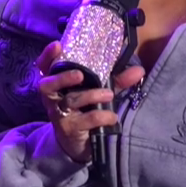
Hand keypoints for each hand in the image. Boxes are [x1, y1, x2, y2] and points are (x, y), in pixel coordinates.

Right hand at [35, 41, 145, 164]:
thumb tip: (139, 70)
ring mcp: (59, 113)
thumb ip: (117, 81)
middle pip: (48, 84)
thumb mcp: (99, 91)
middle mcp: (53, 96)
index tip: (58, 45)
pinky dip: (99, 116)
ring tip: (109, 94)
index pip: (45, 65)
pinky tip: (112, 116)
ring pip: (70, 101)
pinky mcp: (69, 129)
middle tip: (79, 74)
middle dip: (63, 78)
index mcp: (57, 81)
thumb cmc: (85, 108)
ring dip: (90, 96)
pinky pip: (83, 121)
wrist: (76, 141)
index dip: (48, 55)